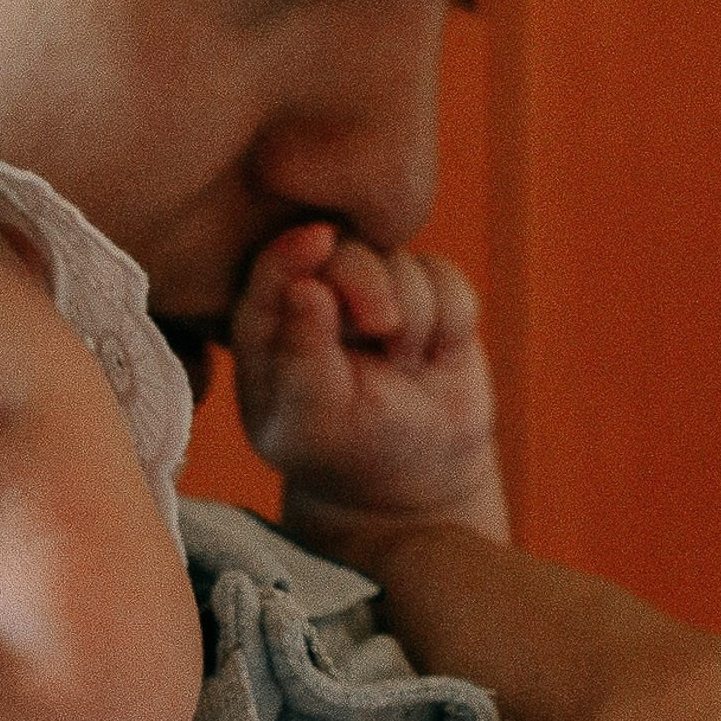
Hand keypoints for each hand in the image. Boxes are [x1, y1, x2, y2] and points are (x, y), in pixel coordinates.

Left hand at [231, 223, 510, 546]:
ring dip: (417, 319)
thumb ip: (303, 355)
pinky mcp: (426, 294)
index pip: (274, 266)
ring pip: (405, 263)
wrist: (415, 477)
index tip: (319, 242)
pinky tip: (437, 359)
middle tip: (384, 330)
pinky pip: (448, 280)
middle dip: (371, 284)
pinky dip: (452, 322)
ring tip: (405, 368)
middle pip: (347, 249)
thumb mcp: (315, 420)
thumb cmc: (347, 452)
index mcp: (268, 324)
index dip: (297, 248)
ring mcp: (375, 291)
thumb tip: (306, 286)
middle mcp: (320, 295)